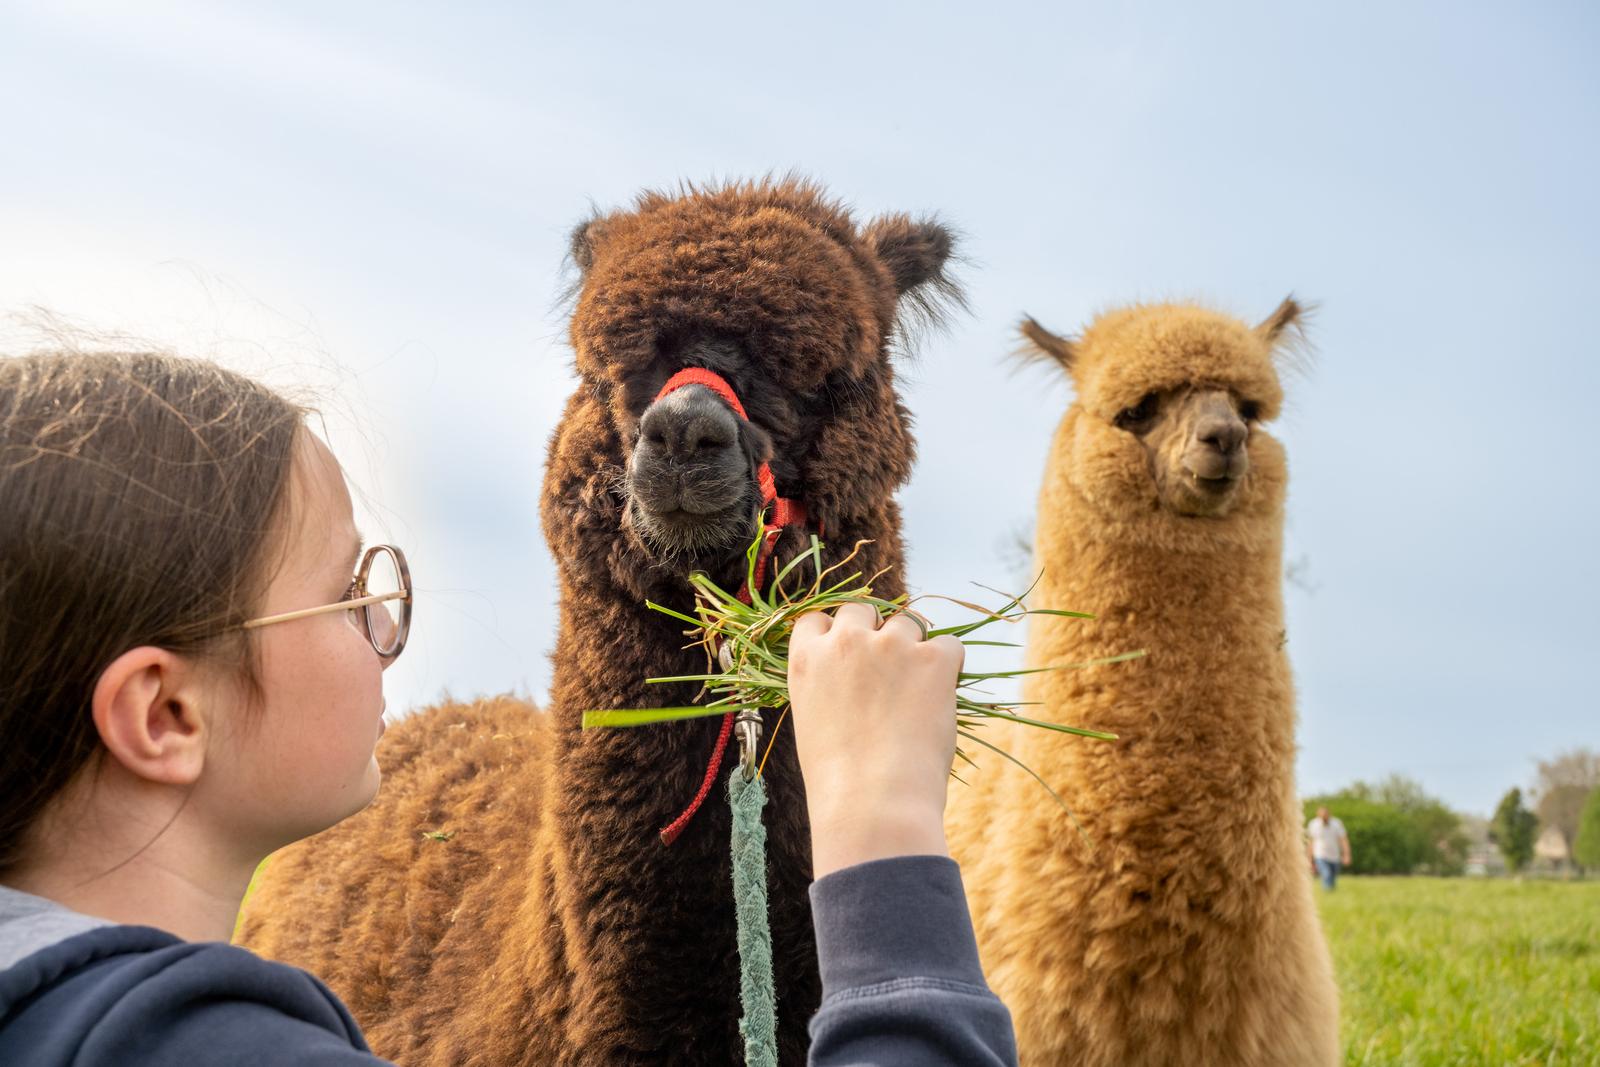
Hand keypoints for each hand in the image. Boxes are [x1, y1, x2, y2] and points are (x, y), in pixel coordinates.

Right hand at [787, 602, 964, 878]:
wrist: (874, 802)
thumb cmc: (839, 780)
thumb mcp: (814, 722)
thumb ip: (829, 686)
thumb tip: (857, 679)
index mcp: (806, 658)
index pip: (818, 619)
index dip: (837, 634)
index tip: (850, 655)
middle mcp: (846, 641)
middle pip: (863, 610)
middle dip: (876, 632)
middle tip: (889, 670)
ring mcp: (892, 645)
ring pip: (909, 623)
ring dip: (914, 648)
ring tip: (916, 693)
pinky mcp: (933, 659)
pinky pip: (950, 645)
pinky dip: (949, 667)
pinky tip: (941, 698)